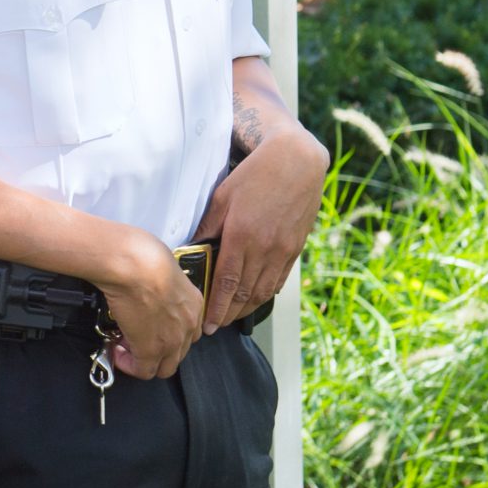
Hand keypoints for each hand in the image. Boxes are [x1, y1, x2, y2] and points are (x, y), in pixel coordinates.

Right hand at [94, 234, 203, 380]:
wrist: (133, 265)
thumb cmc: (144, 256)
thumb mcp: (164, 267)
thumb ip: (163, 284)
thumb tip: (149, 287)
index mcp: (194, 303)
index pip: (189, 330)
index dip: (168, 332)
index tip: (151, 327)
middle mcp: (189, 325)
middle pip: (179, 352)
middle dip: (158, 350)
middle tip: (136, 338)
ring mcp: (172, 340)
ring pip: (164, 367)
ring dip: (145, 360)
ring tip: (124, 345)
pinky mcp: (151, 350)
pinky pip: (143, 371)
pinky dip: (129, 365)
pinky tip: (117, 352)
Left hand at [196, 129, 330, 332]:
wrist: (296, 162)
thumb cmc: (254, 175)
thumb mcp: (222, 197)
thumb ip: (208, 227)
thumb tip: (191, 249)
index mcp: (242, 237)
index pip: (227, 284)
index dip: (216, 309)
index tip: (207, 326)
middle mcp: (265, 249)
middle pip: (245, 294)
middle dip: (229, 314)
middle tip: (215, 326)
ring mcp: (283, 251)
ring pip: (263, 291)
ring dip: (246, 308)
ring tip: (232, 317)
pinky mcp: (295, 248)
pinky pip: (279, 280)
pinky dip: (266, 294)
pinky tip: (255, 298)